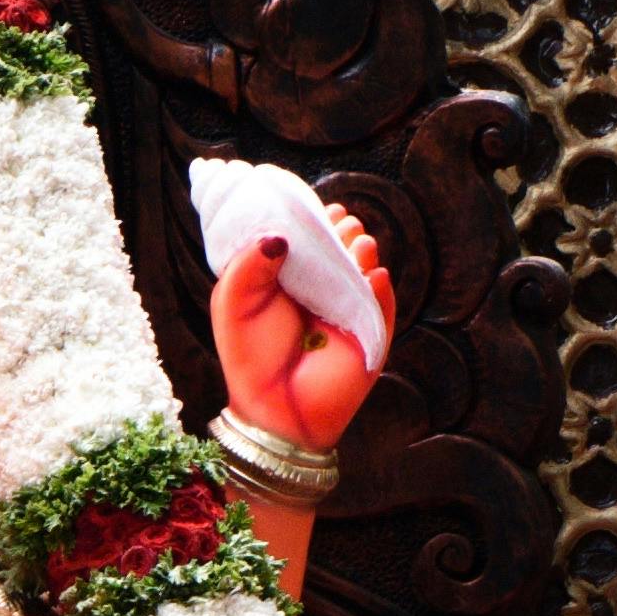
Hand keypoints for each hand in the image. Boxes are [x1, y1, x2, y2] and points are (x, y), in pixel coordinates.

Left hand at [205, 203, 390, 457]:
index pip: (310, 237)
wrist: (272, 408)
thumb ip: (247, 265)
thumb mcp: (234, 302)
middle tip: (340, 223)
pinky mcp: (370, 333)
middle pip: (343, 246)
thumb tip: (278, 234)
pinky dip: (380, 289)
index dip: (315, 219)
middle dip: (344, 230)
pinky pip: (382, 304)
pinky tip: (373, 277)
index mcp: (291, 276)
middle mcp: (323, 287)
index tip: (316, 207)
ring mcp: (349, 308)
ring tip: (357, 246)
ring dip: (364, 252)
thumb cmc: (249, 355)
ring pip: (366, 269)